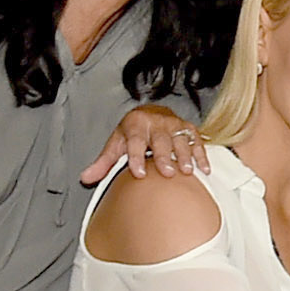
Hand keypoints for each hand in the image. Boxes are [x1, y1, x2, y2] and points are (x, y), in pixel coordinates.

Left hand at [86, 105, 207, 183]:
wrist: (151, 113)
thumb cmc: (133, 132)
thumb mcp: (117, 143)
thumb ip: (103, 162)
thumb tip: (86, 178)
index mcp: (135, 124)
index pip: (135, 141)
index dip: (137, 157)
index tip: (139, 173)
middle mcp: (156, 122)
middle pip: (160, 140)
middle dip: (164, 156)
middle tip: (167, 172)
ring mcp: (174, 125)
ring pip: (181, 139)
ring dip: (185, 155)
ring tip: (187, 171)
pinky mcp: (189, 128)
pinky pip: (197, 141)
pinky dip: (201, 155)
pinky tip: (203, 169)